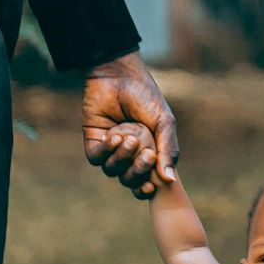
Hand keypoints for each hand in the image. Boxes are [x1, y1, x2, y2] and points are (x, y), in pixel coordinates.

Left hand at [80, 53, 178, 198]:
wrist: (120, 75)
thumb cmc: (146, 96)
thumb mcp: (164, 122)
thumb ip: (168, 150)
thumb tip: (169, 180)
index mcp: (148, 153)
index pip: (146, 181)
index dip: (146, 188)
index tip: (150, 185)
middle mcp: (128, 155)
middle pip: (129, 180)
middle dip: (137, 171)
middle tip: (147, 154)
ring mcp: (110, 149)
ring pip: (112, 171)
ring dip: (122, 158)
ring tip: (129, 138)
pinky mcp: (93, 141)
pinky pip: (97, 159)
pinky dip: (106, 150)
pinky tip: (114, 135)